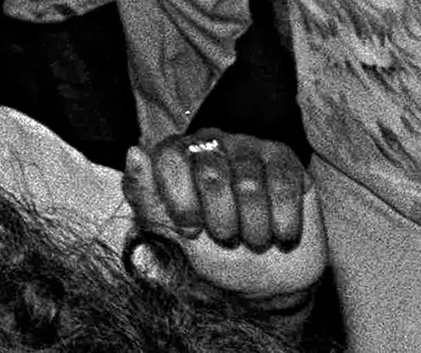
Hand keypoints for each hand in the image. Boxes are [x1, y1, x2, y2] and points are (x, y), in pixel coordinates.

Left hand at [123, 132, 325, 304]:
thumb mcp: (167, 231)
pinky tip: (280, 234)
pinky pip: (283, 187)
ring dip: (252, 227)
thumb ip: (143, 195)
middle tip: (226, 237)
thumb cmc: (208, 250)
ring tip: (253, 239)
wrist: (261, 278)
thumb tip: (134, 152)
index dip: (181, 201)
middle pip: (210, 173)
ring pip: (249, 184)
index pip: (171, 158)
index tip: (190, 229)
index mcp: (176, 154)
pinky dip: (281, 222)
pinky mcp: (285, 161)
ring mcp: (250, 147)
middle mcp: (211, 142)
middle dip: (219, 219)